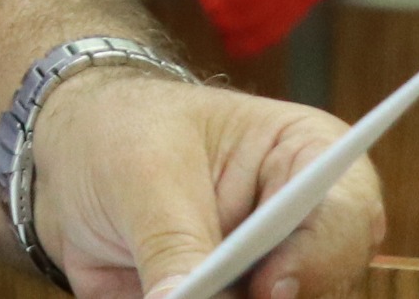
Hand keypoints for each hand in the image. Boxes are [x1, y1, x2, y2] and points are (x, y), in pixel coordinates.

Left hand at [25, 70, 382, 298]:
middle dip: (272, 296)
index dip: (319, 255)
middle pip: (325, 284)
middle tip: (209, 296)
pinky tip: (161, 295)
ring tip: (175, 290)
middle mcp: (306, 227)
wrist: (72, 159)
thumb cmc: (123, 135)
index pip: (345, 211)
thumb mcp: (141, 173)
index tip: (270, 288)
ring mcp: (275, 275)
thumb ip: (171, 243)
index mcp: (306, 156)